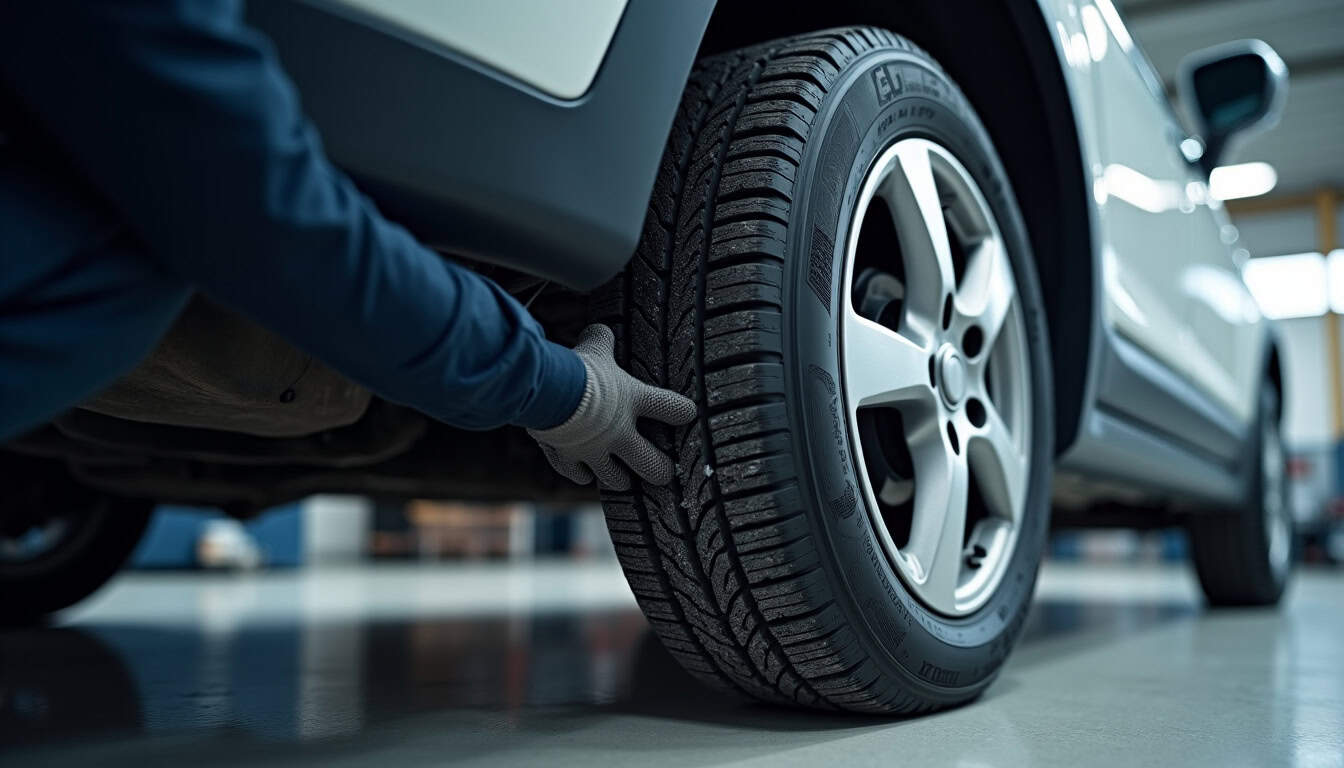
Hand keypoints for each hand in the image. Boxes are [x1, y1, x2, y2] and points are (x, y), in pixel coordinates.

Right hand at [528, 324, 697, 489]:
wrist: (550, 396)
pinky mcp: (567, 459)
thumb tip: (599, 330)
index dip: (681, 411)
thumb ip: (601, 339)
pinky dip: (580, 474)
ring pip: (615, 479)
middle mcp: (619, 433)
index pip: (671, 408)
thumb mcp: (594, 347)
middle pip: (652, 464)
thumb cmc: (578, 369)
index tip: (687, 413)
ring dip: (618, 478)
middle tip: (663, 472)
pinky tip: (583, 475)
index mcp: (633, 401)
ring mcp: (594, 451)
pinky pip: (577, 474)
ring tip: (621, 478)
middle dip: (660, 470)